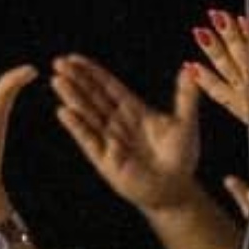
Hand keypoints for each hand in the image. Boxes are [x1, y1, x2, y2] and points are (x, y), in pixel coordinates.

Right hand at [46, 53, 204, 212]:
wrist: (175, 190)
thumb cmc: (181, 157)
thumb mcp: (185, 122)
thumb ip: (185, 96)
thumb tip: (190, 69)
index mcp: (133, 110)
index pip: (108, 87)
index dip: (91, 72)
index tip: (74, 58)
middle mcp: (117, 123)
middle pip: (92, 96)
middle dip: (76, 80)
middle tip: (58, 63)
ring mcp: (109, 141)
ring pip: (87, 114)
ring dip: (72, 98)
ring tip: (58, 81)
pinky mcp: (105, 160)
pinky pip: (88, 140)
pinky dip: (77, 126)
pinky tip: (64, 111)